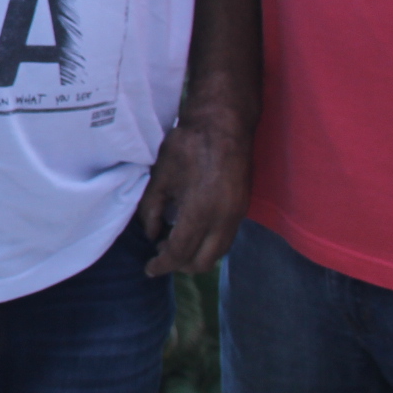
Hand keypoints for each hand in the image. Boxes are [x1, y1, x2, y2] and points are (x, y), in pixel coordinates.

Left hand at [137, 110, 250, 276]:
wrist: (224, 124)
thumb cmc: (188, 145)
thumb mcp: (160, 177)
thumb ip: (152, 210)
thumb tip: (152, 235)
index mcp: (200, 212)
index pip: (180, 253)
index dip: (162, 265)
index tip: (150, 269)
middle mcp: (223, 220)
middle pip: (202, 261)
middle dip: (179, 265)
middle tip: (161, 255)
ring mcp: (237, 215)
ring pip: (218, 253)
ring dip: (196, 255)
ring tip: (175, 242)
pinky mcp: (243, 208)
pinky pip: (226, 238)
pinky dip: (208, 243)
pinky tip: (192, 230)